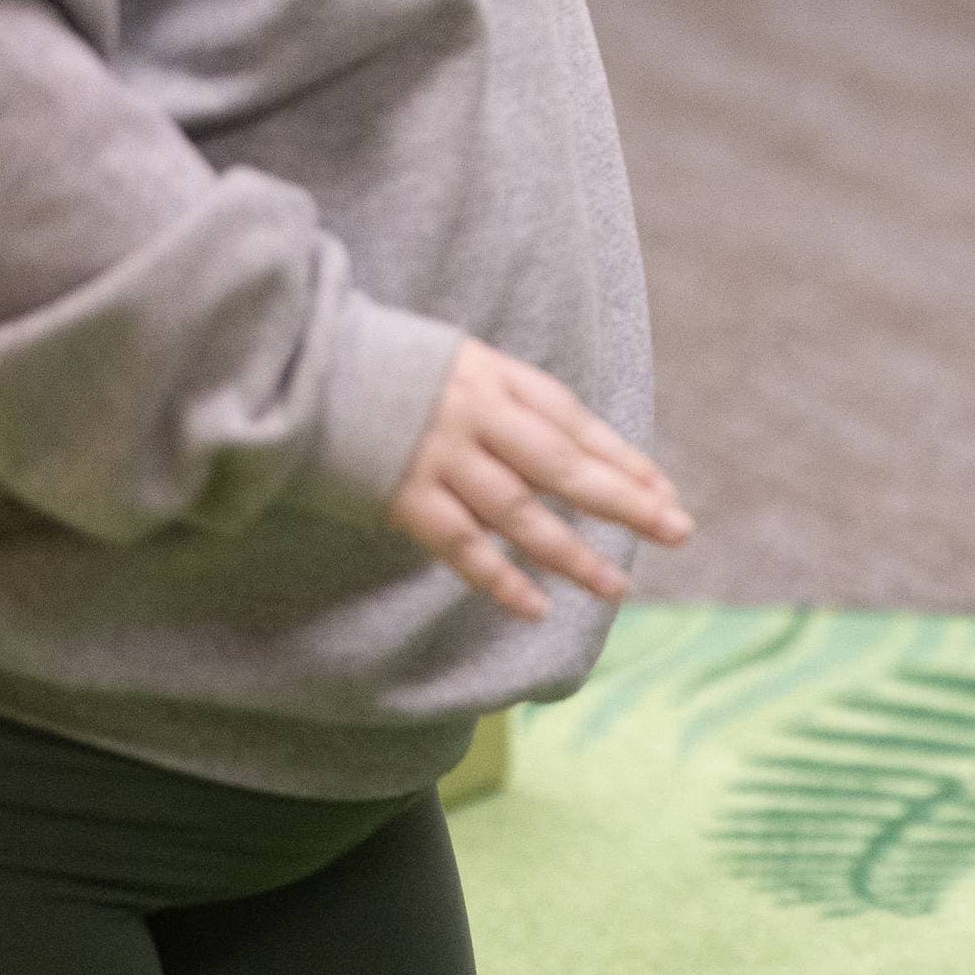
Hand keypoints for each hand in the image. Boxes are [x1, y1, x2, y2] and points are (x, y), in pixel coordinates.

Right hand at [390, 337, 690, 620]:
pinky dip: (498, 577)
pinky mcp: (400, 495)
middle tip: (678, 531)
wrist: (296, 368)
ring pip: (518, 512)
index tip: (666, 494)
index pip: (576, 424)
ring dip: (570, 553)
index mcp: (496, 378)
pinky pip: (459, 543)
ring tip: (616, 586)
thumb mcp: (464, 368)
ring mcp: (438, 457)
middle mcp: (475, 416)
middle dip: (624, 501)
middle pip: (563, 465)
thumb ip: (517, 407)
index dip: (624, 460)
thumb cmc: (393, 373)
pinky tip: (536, 606)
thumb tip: (584, 456)